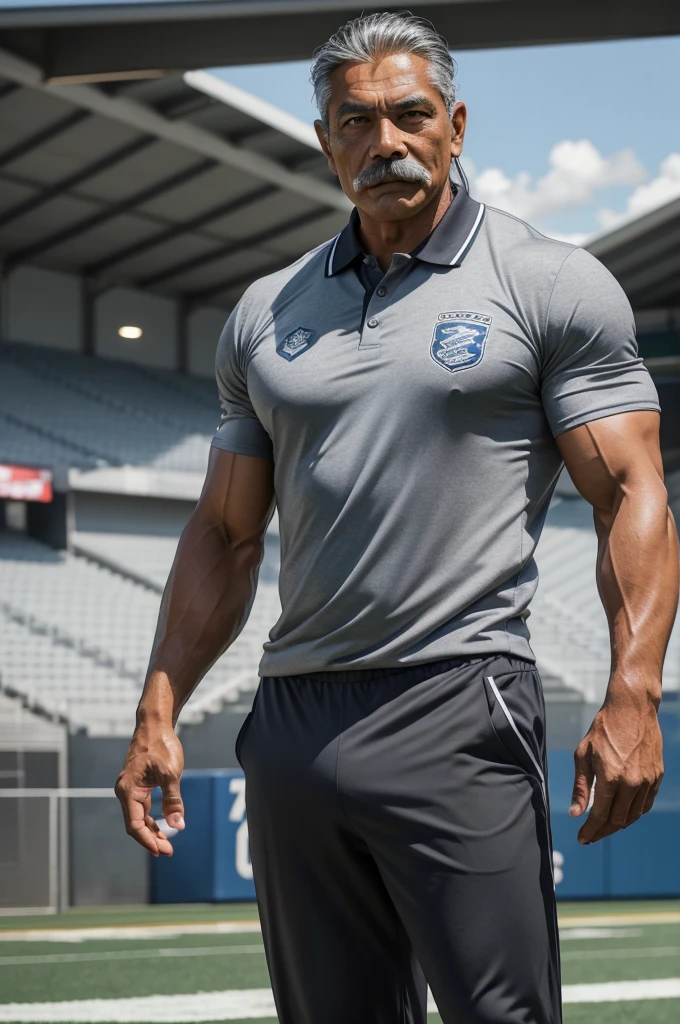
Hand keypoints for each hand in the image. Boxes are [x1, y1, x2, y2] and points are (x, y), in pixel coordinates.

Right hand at [115, 727, 185, 856]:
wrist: (155, 724)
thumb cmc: (161, 745)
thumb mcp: (170, 774)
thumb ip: (173, 800)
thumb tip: (178, 825)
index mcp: (128, 790)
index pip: (134, 824)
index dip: (148, 840)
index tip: (162, 851)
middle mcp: (126, 791)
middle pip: (136, 823)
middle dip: (151, 838)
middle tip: (168, 851)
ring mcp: (131, 788)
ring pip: (140, 817)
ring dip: (152, 831)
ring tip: (167, 844)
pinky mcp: (139, 785)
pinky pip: (143, 807)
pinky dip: (153, 818)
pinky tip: (163, 826)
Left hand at [569, 691, 662, 843]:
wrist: (632, 709)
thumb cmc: (603, 729)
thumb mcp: (583, 754)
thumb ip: (581, 786)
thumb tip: (576, 813)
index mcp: (611, 777)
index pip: (601, 815)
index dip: (591, 830)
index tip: (582, 838)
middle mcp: (633, 782)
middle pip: (619, 820)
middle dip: (603, 831)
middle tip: (591, 835)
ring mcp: (648, 780)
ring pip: (634, 815)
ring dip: (619, 824)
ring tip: (604, 826)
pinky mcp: (657, 776)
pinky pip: (646, 803)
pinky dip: (634, 812)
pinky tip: (623, 813)